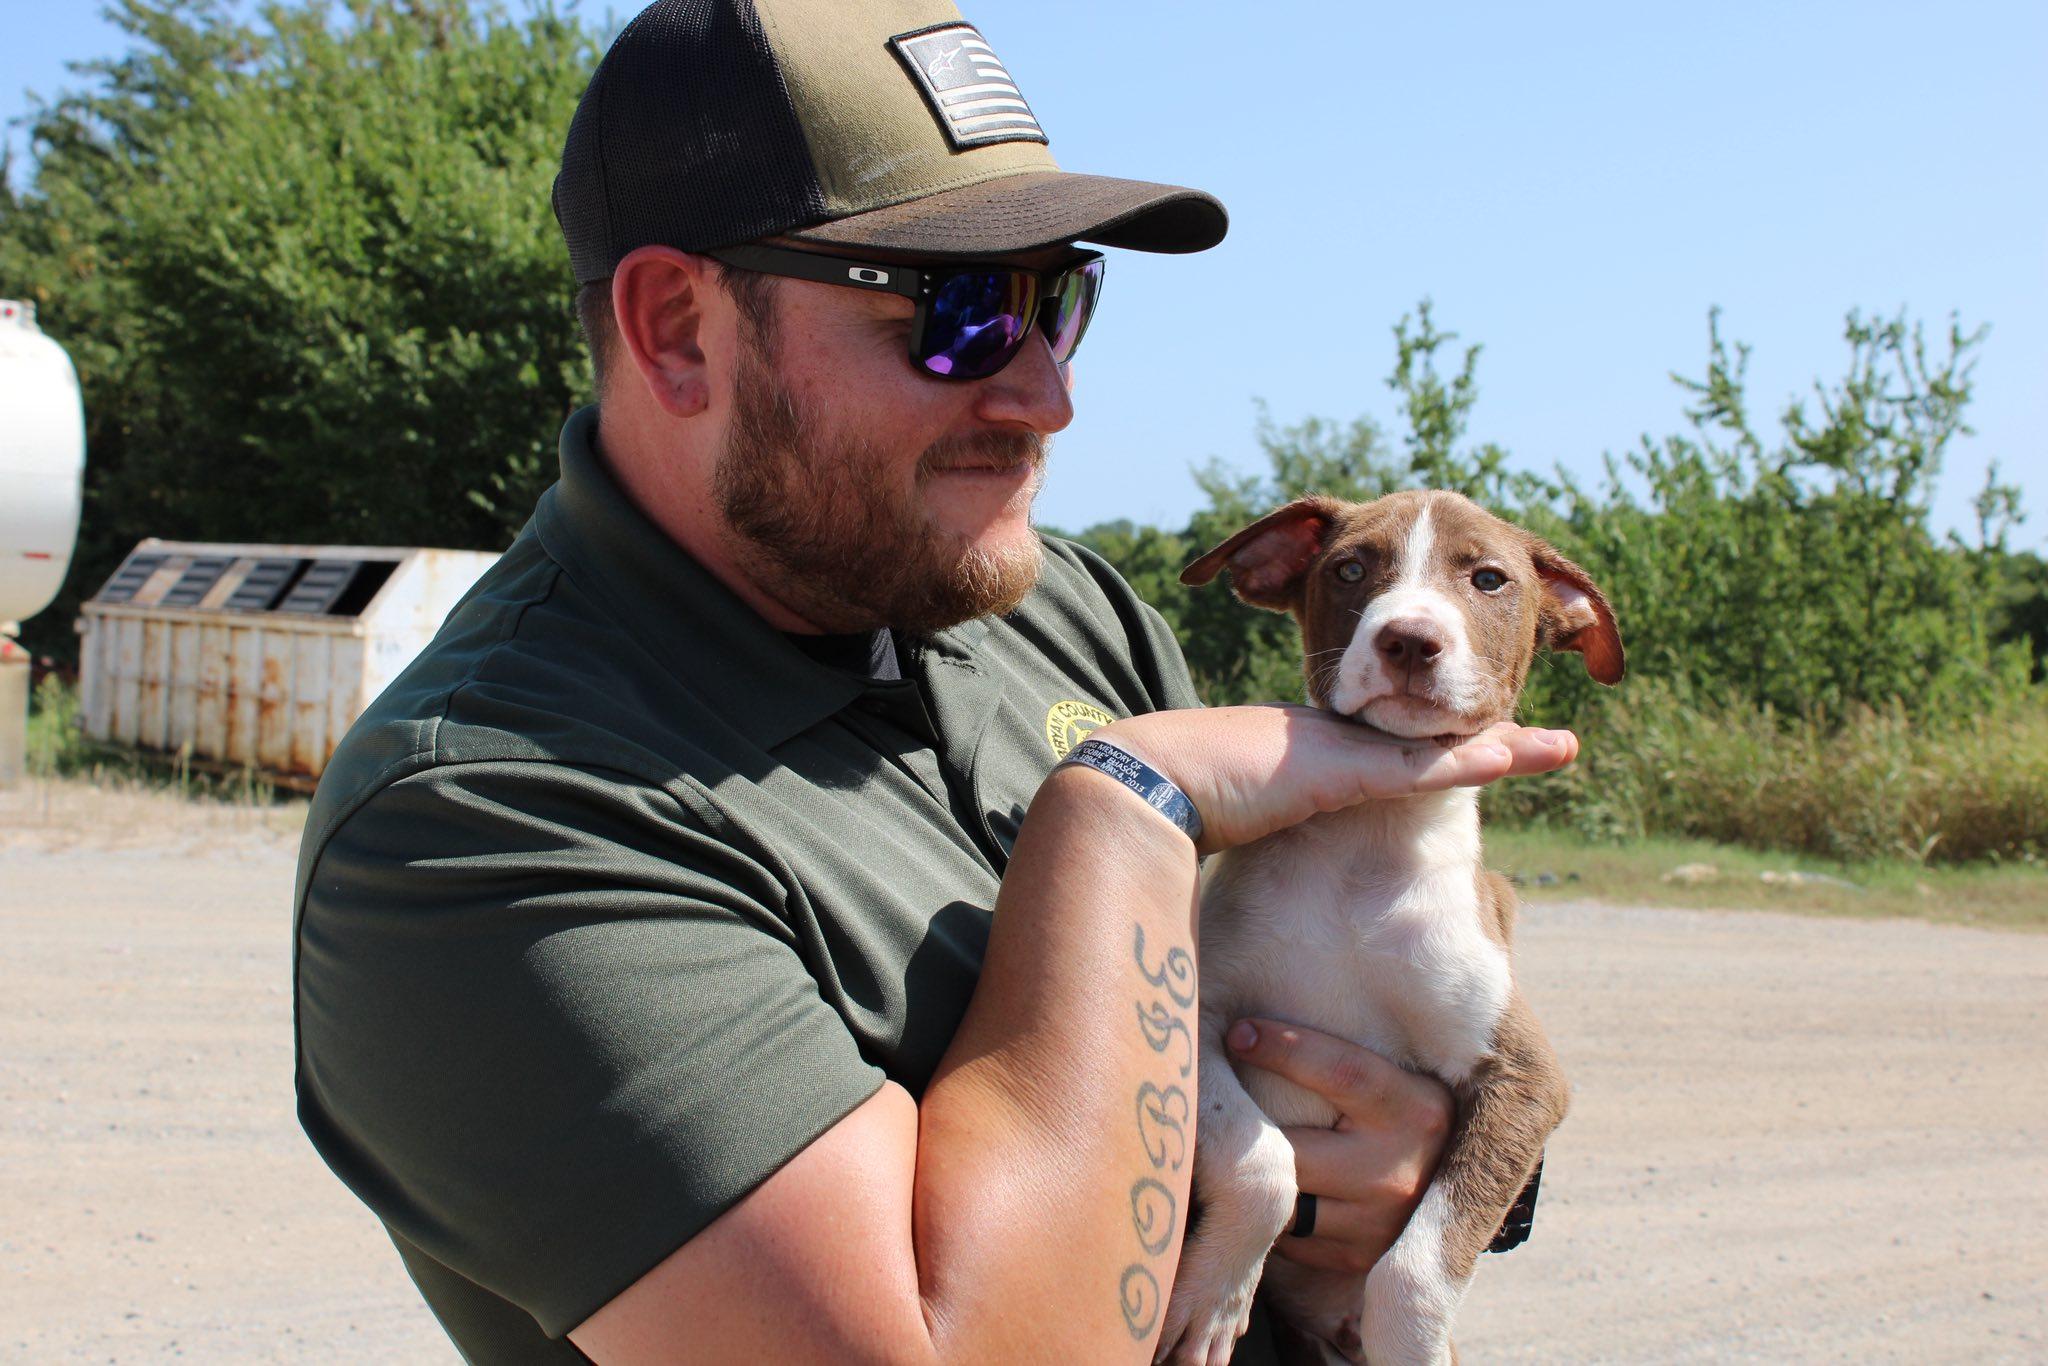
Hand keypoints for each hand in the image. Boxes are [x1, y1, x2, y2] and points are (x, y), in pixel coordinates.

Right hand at [1092, 707, 1576, 853]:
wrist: (1145, 783)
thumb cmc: (1169, 814)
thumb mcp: (1230, 832)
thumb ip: (1252, 849)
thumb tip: (1235, 917)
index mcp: (1308, 757)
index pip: (1386, 754)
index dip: (1433, 751)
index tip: (1475, 754)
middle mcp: (1333, 743)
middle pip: (1424, 743)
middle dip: (1486, 739)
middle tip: (1545, 742)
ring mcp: (1342, 749)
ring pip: (1441, 748)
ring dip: (1507, 745)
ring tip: (1563, 747)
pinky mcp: (1350, 765)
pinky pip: (1435, 762)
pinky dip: (1487, 757)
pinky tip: (1537, 751)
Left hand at [1224, 1018, 1451, 1275]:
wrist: (1456, 1189)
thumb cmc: (1403, 1114)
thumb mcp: (1396, 1078)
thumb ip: (1343, 1060)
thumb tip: (1258, 1022)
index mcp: (1412, 1108)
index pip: (1340, 1070)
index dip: (1284, 1048)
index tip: (1237, 1032)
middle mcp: (1399, 1170)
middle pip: (1295, 1150)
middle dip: (1247, 1129)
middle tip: (1205, 1103)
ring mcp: (1378, 1222)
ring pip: (1284, 1199)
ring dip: (1250, 1175)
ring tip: (1220, 1147)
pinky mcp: (1357, 1257)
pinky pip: (1286, 1236)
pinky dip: (1266, 1211)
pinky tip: (1254, 1187)